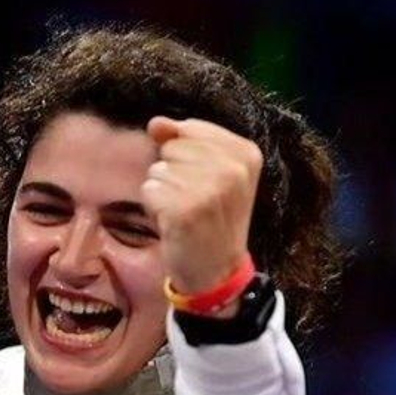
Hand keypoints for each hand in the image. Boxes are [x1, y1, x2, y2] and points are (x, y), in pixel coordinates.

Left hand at [142, 117, 262, 316]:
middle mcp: (232, 168)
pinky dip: (154, 208)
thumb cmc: (212, 219)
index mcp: (246, 153)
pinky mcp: (186, 209)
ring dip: (163, 193)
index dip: (184, 156)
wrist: (217, 271)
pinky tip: (173, 224)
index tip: (204, 183)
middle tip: (193, 202)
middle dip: (173, 173)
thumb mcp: (211, 173)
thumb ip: (183, 140)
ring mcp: (210, 189)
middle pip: (172, 147)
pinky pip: (149, 189)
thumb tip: (155, 122)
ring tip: (184, 213)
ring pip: (158, 169)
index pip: (190, 128)